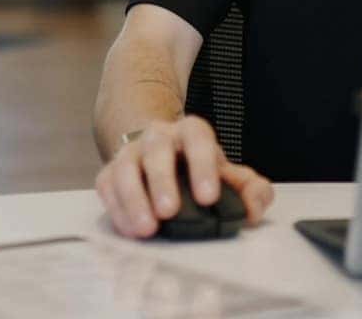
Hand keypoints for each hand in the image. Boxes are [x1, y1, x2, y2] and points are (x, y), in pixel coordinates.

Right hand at [94, 115, 274, 237]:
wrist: (161, 156)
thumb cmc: (197, 170)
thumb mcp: (229, 175)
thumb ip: (250, 189)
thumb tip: (254, 206)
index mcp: (190, 132)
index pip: (197, 138)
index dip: (202, 166)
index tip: (208, 197)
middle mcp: (157, 137)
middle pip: (157, 149)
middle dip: (162, 181)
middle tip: (170, 211)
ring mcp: (130, 153)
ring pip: (125, 168)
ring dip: (134, 199)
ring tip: (147, 228)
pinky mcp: (109, 173)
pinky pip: (107, 187)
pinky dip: (117, 209)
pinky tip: (131, 229)